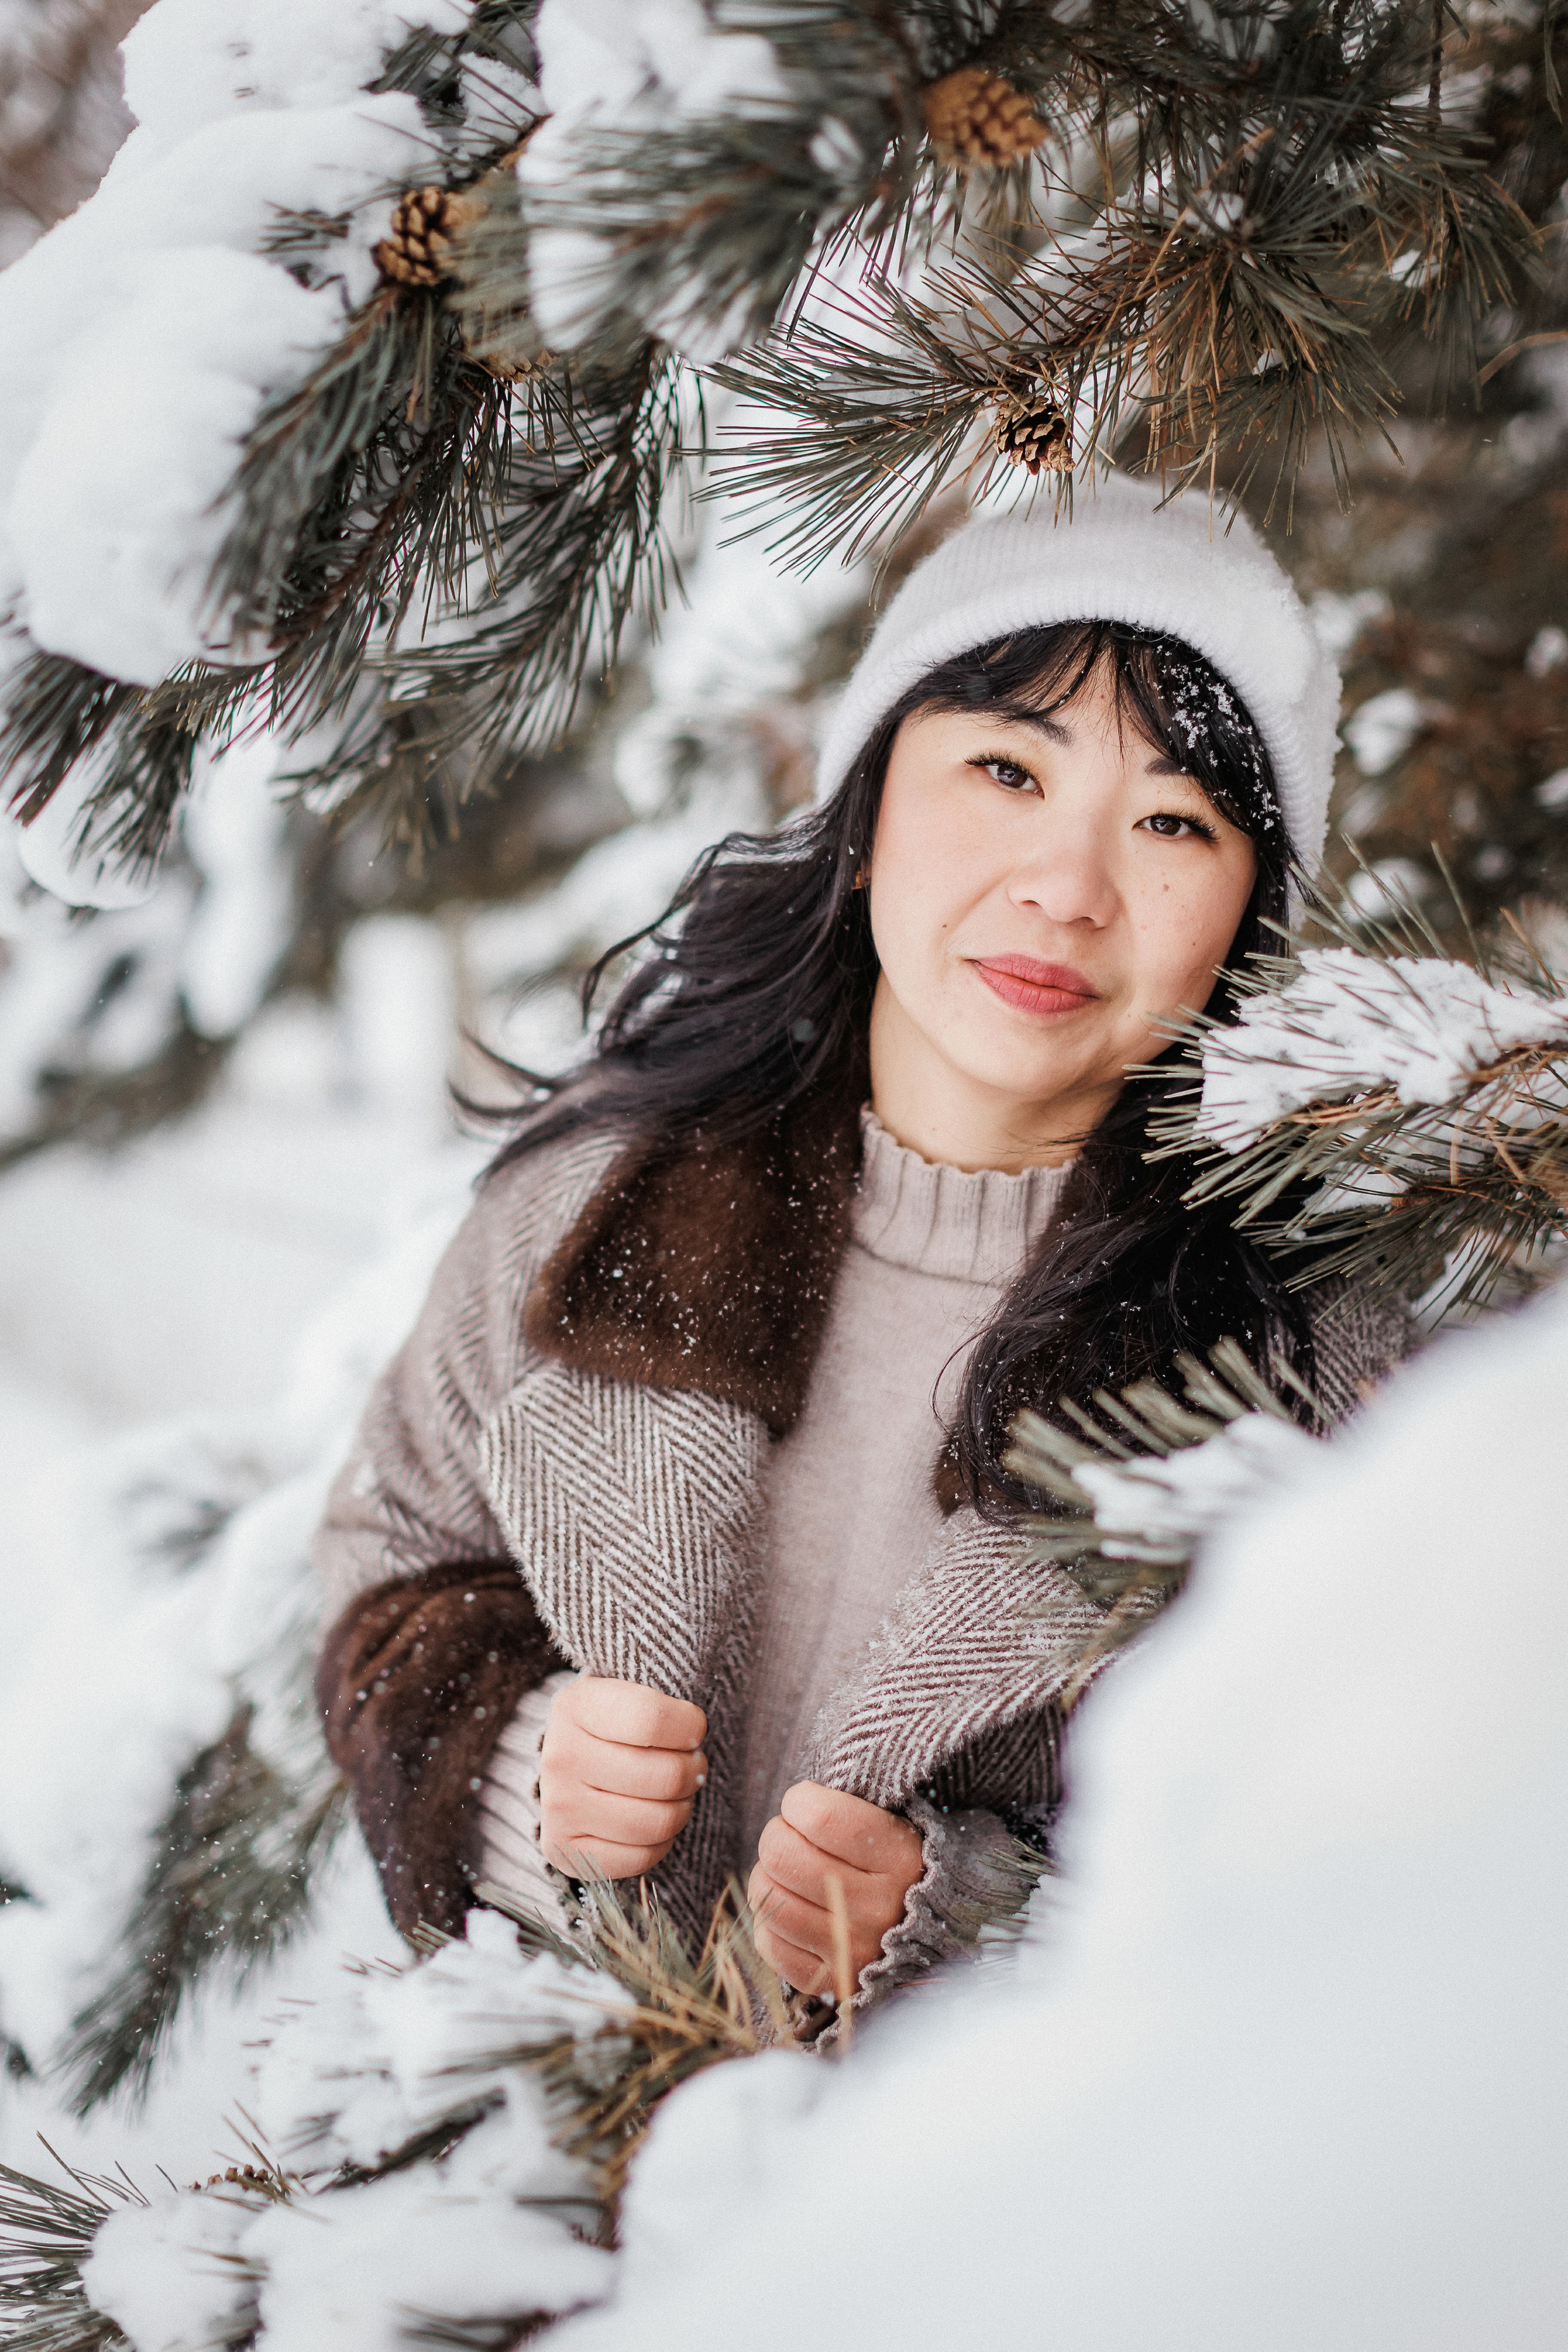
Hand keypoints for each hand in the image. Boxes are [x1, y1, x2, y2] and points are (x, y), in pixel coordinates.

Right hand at [539, 1676, 707, 1877]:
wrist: (565, 1759)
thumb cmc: (613, 1722)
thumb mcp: (628, 1691)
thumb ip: (662, 1705)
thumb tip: (696, 1738)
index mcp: (577, 1705)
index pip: (652, 1719)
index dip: (690, 1726)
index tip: (694, 1729)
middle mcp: (562, 1756)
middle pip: (665, 1777)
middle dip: (694, 1771)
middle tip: (692, 1765)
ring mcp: (560, 1808)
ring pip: (658, 1822)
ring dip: (681, 1808)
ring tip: (675, 1793)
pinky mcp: (564, 1850)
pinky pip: (640, 1859)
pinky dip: (660, 1843)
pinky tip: (653, 1820)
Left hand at [747, 1781, 923, 1998]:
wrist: (929, 1930)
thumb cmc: (894, 1862)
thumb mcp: (891, 1824)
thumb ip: (845, 1808)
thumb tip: (794, 1802)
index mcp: (900, 1858)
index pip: (821, 1818)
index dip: (799, 1801)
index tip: (804, 1802)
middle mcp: (879, 1908)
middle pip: (784, 1856)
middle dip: (776, 1835)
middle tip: (790, 1836)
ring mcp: (854, 1950)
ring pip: (770, 1899)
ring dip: (767, 1878)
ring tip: (787, 1873)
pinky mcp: (830, 1981)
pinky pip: (770, 1945)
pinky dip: (769, 1922)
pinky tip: (789, 1908)